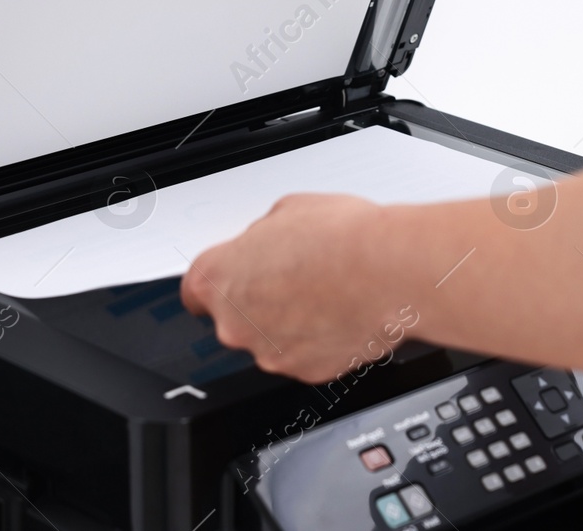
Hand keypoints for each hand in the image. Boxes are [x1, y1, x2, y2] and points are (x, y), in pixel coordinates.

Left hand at [180, 194, 419, 383]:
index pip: (195, 291)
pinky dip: (319, 339)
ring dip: (291, 320)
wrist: (387, 274)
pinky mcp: (307, 372)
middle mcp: (236, 325)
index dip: (216, 283)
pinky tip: (341, 311)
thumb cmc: (340, 240)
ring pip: (271, 338)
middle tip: (295, 276)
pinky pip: (305, 354)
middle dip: (260, 300)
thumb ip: (264, 235)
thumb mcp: (288, 210)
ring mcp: (271, 354)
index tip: (230, 279)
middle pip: (235, 316)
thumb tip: (270, 241)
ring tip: (326, 290)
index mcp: (220, 280)